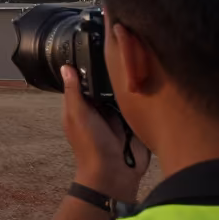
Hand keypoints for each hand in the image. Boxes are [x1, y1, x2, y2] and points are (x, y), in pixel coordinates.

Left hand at [61, 64, 150, 201]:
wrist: (115, 173)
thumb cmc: (91, 144)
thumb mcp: (78, 115)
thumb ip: (74, 92)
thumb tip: (65, 67)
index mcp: (83, 105)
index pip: (85, 80)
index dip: (89, 66)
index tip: (99, 46)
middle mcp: (101, 107)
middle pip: (107, 84)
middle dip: (114, 73)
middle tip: (125, 52)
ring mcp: (119, 114)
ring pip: (124, 92)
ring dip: (130, 84)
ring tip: (141, 60)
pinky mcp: (136, 121)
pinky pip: (139, 104)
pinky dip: (143, 96)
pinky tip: (153, 79)